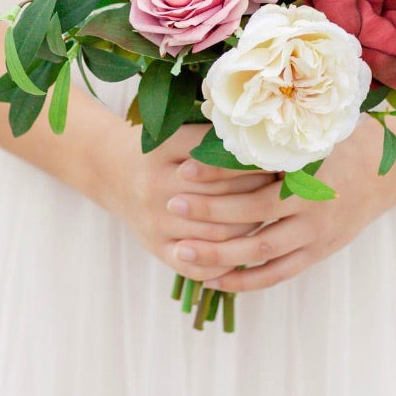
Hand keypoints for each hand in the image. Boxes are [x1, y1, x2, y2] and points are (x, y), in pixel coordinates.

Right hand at [98, 118, 278, 273]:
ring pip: (216, 234)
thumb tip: (269, 145)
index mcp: (166, 148)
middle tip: (284, 192)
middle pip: (222, 197)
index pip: (223, 160)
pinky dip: (224, 263)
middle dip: (258, 195)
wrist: (111, 170)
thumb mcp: (180, 130)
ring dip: (249, 229)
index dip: (256, 164)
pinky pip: (197, 265)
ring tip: (271, 218)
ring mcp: (154, 221)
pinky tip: (244, 252)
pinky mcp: (155, 247)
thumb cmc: (160, 147)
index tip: (280, 162)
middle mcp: (156, 185)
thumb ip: (216, 137)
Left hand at [168, 117, 395, 291]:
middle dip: (209, 209)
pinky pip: (276, 273)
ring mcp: (316, 231)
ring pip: (260, 248)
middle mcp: (313, 199)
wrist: (388, 171)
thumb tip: (217, 122)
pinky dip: (243, 279)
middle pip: (253, 210)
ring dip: (218, 251)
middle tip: (171, 203)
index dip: (217, 170)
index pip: (255, 168)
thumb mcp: (313, 130)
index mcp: (308, 163)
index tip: (184, 168)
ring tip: (181, 249)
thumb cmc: (341, 141)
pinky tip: (212, 278)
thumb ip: (272, 133)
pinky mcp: (318, 252)